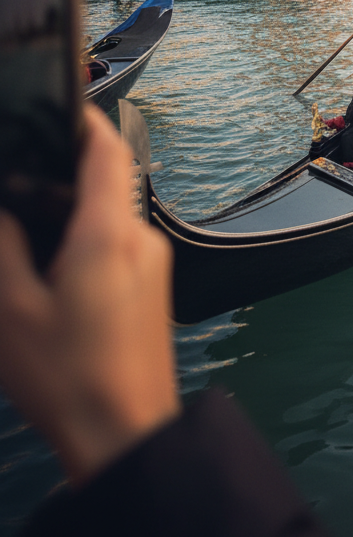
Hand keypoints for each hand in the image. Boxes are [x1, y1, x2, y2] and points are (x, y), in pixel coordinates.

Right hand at [0, 106, 180, 486]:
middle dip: (62, 180)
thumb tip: (4, 212)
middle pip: (106, 184)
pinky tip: (53, 276)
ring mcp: (152, 264)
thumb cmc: (73, 378)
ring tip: (28, 242)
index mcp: (108, 235)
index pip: (106, 152)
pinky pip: (119, 246)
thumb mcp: (11, 310)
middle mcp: (140, 241)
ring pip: (110, 217)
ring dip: (73, 216)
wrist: (126, 429)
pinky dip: (86, 243)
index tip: (64, 106)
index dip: (85, 121)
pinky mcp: (153, 287)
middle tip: (19, 189)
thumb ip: (3, 247)